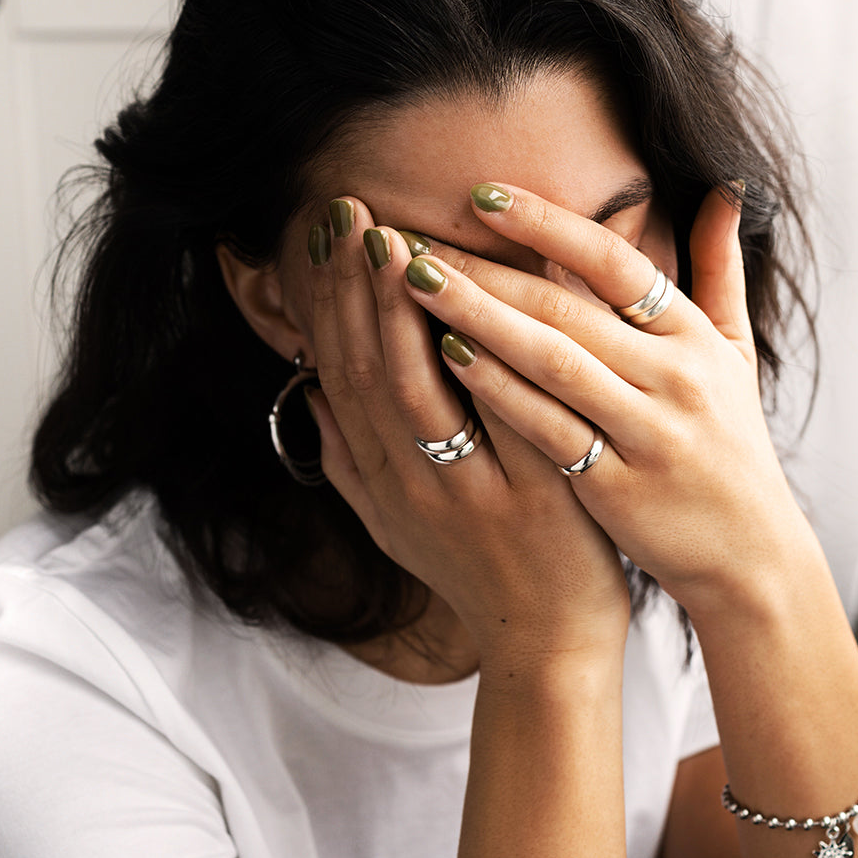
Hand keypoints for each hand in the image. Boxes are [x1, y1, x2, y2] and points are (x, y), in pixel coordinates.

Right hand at [304, 199, 629, 668]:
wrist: (546, 642)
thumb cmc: (473, 572)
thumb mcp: (394, 527)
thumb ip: (349, 464)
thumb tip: (311, 394)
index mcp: (383, 482)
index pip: (341, 376)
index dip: (327, 305)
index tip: (325, 237)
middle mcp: (415, 486)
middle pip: (371, 374)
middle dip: (355, 289)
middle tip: (349, 214)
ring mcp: (474, 494)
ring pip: (423, 394)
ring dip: (404, 316)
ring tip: (396, 244)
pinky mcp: (537, 501)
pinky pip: (507, 421)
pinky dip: (493, 365)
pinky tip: (493, 307)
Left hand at [396, 182, 806, 612]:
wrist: (751, 553)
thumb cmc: (732, 447)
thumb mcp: (737, 354)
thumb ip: (721, 271)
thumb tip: (725, 191)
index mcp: (693, 337)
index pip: (615, 263)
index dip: (547, 223)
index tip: (481, 194)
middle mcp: (673, 376)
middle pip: (566, 307)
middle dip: (485, 269)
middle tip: (415, 239)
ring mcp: (647, 432)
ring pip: (552, 361)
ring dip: (478, 317)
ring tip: (415, 284)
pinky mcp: (619, 487)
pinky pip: (549, 428)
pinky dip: (499, 391)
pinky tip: (447, 359)